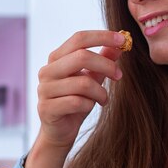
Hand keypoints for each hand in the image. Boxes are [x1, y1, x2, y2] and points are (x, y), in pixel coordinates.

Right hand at [36, 30, 125, 149]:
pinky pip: (77, 102)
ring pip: (83, 83)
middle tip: (119, 75)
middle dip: (106, 65)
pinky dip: (89, 104)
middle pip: (81, 57)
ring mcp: (44, 89)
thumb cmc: (76, 101)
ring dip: (100, 92)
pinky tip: (90, 106)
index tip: (123, 39)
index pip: (79, 38)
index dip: (101, 37)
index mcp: (57, 58)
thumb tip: (119, 44)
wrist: (59, 131)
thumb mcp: (93, 78)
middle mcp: (47, 70)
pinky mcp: (47, 108)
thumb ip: (103, 60)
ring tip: (103, 99)